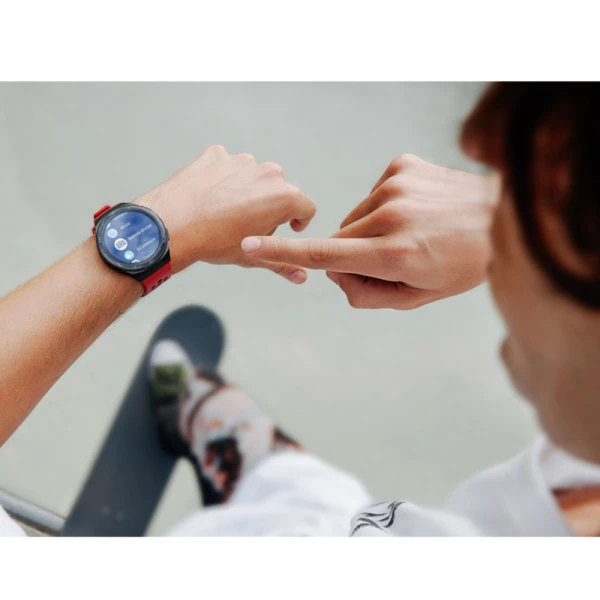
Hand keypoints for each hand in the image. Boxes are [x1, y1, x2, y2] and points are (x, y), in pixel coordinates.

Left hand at [137, 145, 316, 282]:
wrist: (172, 225)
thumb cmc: (215, 243)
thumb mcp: (253, 256)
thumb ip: (282, 264)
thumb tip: (302, 276)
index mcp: (284, 198)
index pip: (307, 206)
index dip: (300, 219)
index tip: (288, 227)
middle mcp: (268, 174)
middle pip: (279, 190)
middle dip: (270, 205)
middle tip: (249, 224)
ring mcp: (241, 161)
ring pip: (252, 176)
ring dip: (246, 190)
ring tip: (225, 211)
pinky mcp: (217, 155)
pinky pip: (226, 165)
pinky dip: (222, 178)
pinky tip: (209, 196)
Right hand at [241, 154, 495, 308]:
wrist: (504, 216)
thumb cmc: (464, 265)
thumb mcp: (418, 297)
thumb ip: (368, 294)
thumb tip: (334, 275)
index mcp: (396, 254)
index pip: (325, 254)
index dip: (282, 250)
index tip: (249, 244)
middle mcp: (390, 215)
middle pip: (339, 241)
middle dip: (353, 257)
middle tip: (394, 261)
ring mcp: (395, 185)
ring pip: (355, 219)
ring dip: (369, 231)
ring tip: (411, 233)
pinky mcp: (400, 165)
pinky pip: (372, 194)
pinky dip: (384, 208)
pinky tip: (415, 210)